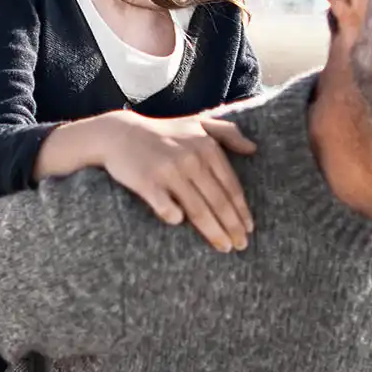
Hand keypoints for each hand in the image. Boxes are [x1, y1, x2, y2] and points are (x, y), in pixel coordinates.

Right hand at [86, 111, 256, 250]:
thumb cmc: (162, 132)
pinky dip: (175, 218)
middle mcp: (191, 159)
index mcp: (207, 146)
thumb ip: (227, 132)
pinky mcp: (148, 183)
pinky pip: (167, 209)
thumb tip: (254, 148)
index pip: (231, 186)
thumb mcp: (197, 123)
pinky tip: (179, 223)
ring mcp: (169, 171)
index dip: (242, 210)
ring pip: (198, 210)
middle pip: (218, 201)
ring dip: (214, 232)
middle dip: (233, 226)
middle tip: (241, 246)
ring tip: (224, 247)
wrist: (118, 133)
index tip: (249, 229)